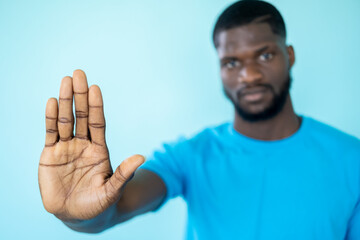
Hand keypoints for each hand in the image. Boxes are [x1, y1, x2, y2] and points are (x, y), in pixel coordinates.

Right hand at [38, 70, 143, 220]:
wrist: (77, 215)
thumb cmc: (98, 204)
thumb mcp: (112, 190)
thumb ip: (123, 174)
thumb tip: (142, 157)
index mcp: (99, 149)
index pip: (98, 123)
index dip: (96, 106)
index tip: (96, 88)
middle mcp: (83, 144)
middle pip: (81, 115)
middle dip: (80, 95)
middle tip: (79, 73)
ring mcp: (66, 148)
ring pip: (65, 120)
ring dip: (64, 101)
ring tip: (65, 81)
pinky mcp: (50, 154)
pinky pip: (50, 133)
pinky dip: (50, 118)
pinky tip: (51, 101)